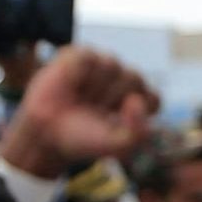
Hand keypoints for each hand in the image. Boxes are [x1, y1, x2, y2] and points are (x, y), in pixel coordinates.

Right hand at [2, 46, 159, 180]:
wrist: (47, 134)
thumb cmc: (83, 139)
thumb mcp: (117, 146)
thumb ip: (138, 133)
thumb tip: (136, 100)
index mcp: (135, 101)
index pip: (154, 99)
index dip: (137, 112)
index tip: (116, 124)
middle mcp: (121, 81)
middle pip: (135, 78)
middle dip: (113, 99)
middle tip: (93, 112)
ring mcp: (101, 66)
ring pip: (112, 65)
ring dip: (94, 88)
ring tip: (79, 99)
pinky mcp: (77, 56)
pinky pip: (87, 57)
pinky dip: (77, 74)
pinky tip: (70, 85)